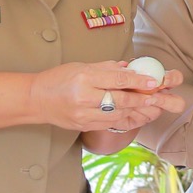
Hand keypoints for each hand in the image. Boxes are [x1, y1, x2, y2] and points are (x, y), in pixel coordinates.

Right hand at [29, 62, 183, 133]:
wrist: (37, 99)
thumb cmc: (59, 79)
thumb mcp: (81, 66)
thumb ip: (106, 68)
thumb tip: (129, 68)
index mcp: (84, 78)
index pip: (117, 79)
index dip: (138, 81)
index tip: (153, 81)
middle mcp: (84, 97)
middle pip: (120, 100)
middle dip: (141, 99)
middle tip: (156, 97)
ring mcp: (84, 115)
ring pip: (117, 115)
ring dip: (135, 111)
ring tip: (149, 106)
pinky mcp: (84, 126)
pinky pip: (109, 123)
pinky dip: (123, 119)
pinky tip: (132, 114)